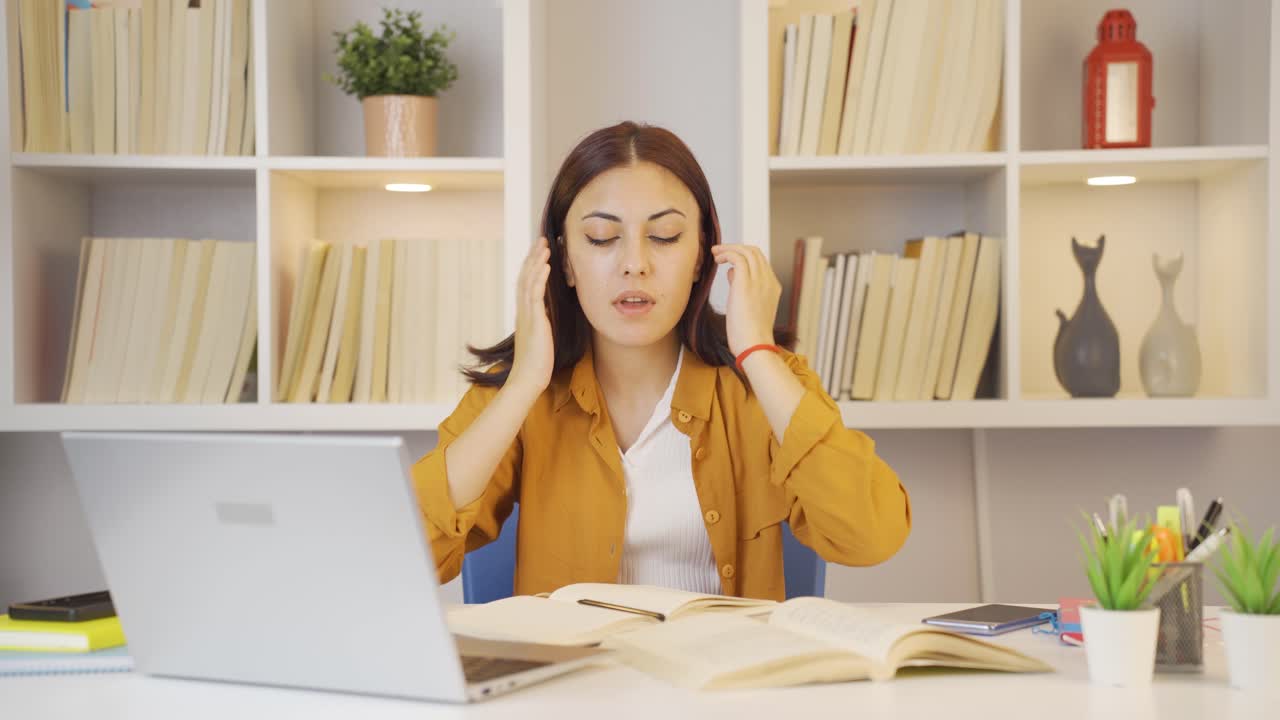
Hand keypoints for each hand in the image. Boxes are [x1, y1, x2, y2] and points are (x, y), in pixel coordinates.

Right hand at [508, 236, 554, 392]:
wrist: (528, 379)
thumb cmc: (537, 363)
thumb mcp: (542, 337)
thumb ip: (544, 323)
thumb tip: (551, 315)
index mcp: (525, 314)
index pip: (527, 284)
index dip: (533, 266)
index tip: (540, 251)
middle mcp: (523, 311)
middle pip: (525, 276)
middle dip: (533, 257)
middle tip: (542, 239)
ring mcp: (527, 315)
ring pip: (529, 281)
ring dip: (537, 261)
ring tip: (545, 245)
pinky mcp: (534, 320)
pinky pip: (535, 294)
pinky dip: (539, 277)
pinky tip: (545, 265)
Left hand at [711, 244, 781, 356]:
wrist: (754, 346)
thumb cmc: (749, 334)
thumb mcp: (748, 307)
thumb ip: (743, 288)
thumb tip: (731, 273)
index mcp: (773, 287)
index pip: (760, 262)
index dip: (743, 257)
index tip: (728, 260)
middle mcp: (768, 281)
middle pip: (755, 252)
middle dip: (736, 248)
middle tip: (719, 252)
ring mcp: (759, 281)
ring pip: (747, 251)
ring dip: (729, 248)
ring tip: (715, 254)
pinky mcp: (745, 284)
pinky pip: (737, 257)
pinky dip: (726, 254)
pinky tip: (717, 260)